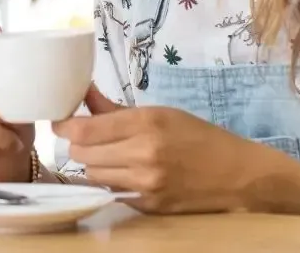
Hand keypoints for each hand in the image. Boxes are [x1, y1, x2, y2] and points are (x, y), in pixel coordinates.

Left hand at [52, 85, 299, 214]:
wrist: (238, 175)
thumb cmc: (199, 137)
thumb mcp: (160, 112)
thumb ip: (115, 108)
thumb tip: (82, 92)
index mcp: (146, 123)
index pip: (84, 130)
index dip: (65, 125)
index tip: (60, 120)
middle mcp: (143, 154)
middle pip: (81, 155)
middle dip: (78, 146)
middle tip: (86, 138)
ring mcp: (145, 184)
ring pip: (92, 175)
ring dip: (92, 165)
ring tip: (107, 155)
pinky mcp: (148, 205)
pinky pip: (112, 192)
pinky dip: (111, 181)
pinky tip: (124, 172)